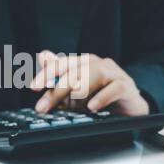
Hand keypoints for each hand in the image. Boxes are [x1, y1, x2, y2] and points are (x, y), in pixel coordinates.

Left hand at [30, 50, 149, 115]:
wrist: (129, 107)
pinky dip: (102, 97)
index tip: (34, 88)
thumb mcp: (75, 89)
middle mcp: (98, 64)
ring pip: (94, 75)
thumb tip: (43, 55)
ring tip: (70, 105)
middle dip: (56, 90)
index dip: (47, 74)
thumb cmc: (100, 96)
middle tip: (43, 107)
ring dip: (79, 91)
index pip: (62, 64)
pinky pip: (115, 88)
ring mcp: (114, 73)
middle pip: (75, 72)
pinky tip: (92, 107)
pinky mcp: (127, 86)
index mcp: (83, 62)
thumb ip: (60, 74)